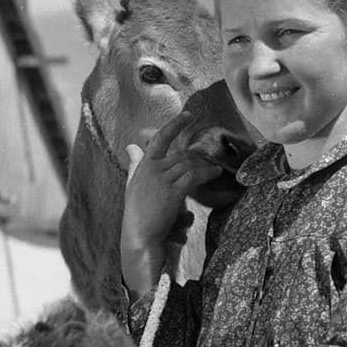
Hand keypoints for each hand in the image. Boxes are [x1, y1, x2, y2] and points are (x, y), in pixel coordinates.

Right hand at [120, 111, 221, 294]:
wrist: (140, 232)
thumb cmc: (137, 211)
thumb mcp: (132, 183)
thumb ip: (135, 163)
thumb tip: (131, 145)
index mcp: (143, 164)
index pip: (160, 138)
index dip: (175, 124)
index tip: (188, 114)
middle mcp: (153, 167)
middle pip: (181, 155)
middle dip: (197, 157)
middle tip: (208, 160)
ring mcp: (163, 178)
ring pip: (189, 164)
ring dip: (204, 166)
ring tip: (215, 169)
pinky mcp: (173, 191)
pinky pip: (194, 176)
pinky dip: (206, 173)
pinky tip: (215, 173)